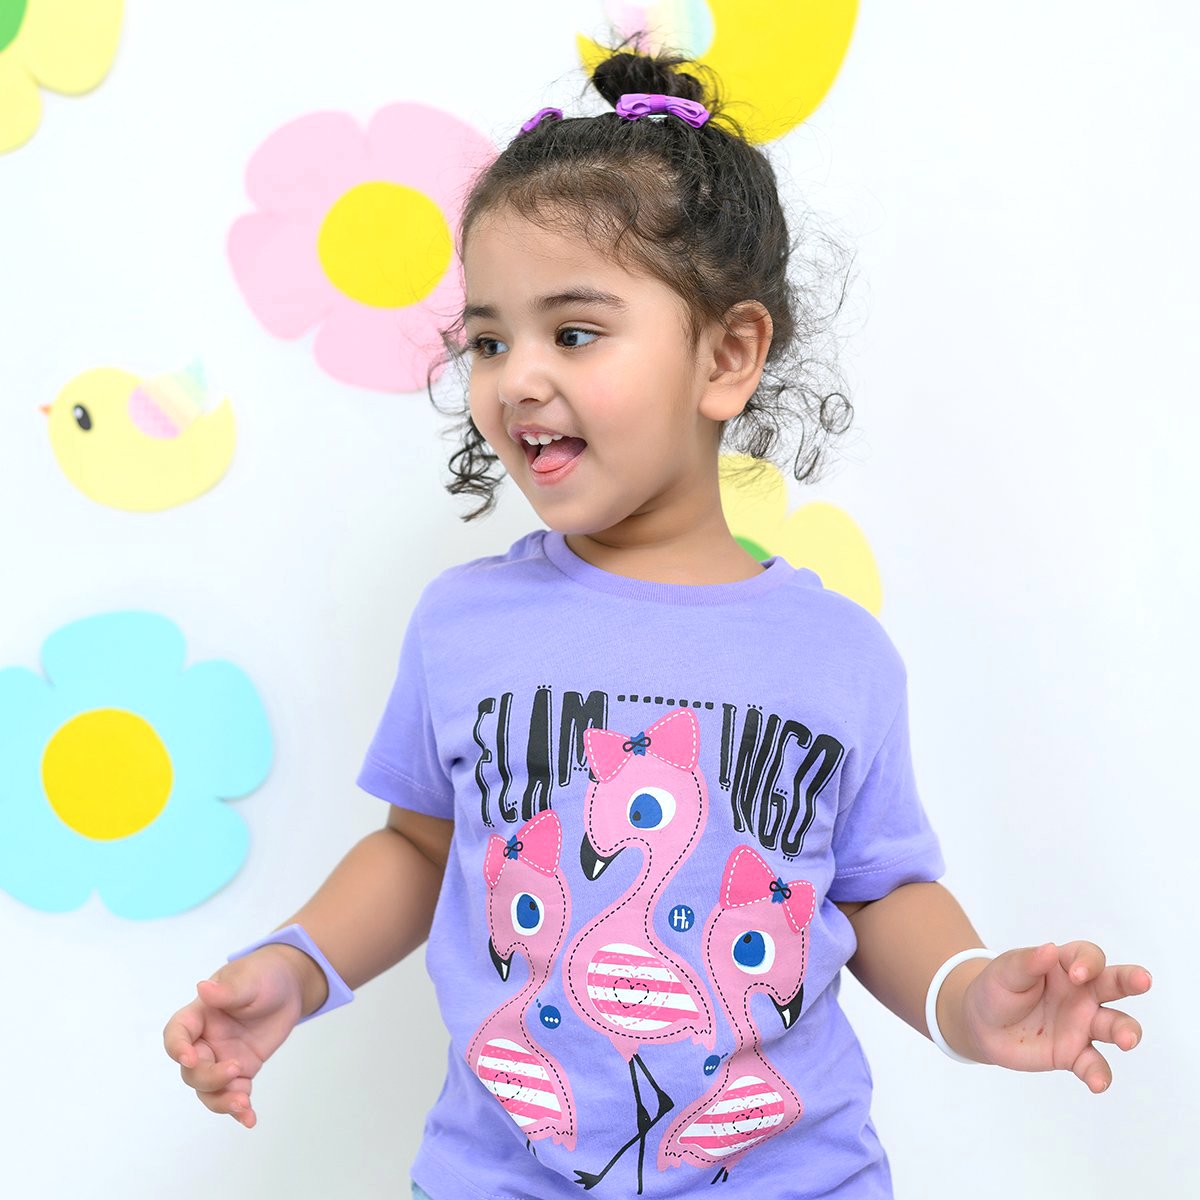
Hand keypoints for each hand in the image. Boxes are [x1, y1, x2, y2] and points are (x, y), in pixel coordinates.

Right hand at [162, 946, 308, 1126]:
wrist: (288, 986)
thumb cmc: (263, 975)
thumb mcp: (249, 980)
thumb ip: (228, 991)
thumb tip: (203, 988)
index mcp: (199, 1014)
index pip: (176, 1034)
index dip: (177, 1049)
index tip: (189, 1058)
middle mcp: (205, 1041)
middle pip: (192, 1070)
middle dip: (209, 1077)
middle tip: (237, 1070)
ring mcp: (221, 1058)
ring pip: (209, 1090)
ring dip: (221, 1101)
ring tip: (243, 1104)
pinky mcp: (241, 1070)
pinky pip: (234, 1093)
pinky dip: (240, 1109)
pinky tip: (249, 1119)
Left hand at [957, 941, 1151, 1091]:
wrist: (982, 1025)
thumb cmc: (998, 989)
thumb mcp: (1005, 971)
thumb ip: (1027, 963)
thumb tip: (1050, 950)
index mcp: (1065, 966)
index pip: (1089, 956)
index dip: (1088, 962)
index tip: (1077, 975)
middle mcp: (1081, 994)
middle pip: (1115, 984)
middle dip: (1132, 980)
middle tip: (1143, 981)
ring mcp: (1082, 1024)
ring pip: (1115, 1025)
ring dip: (1126, 1031)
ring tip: (1127, 1040)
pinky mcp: (1074, 1053)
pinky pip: (1094, 1064)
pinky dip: (1099, 1074)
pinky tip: (1097, 1082)